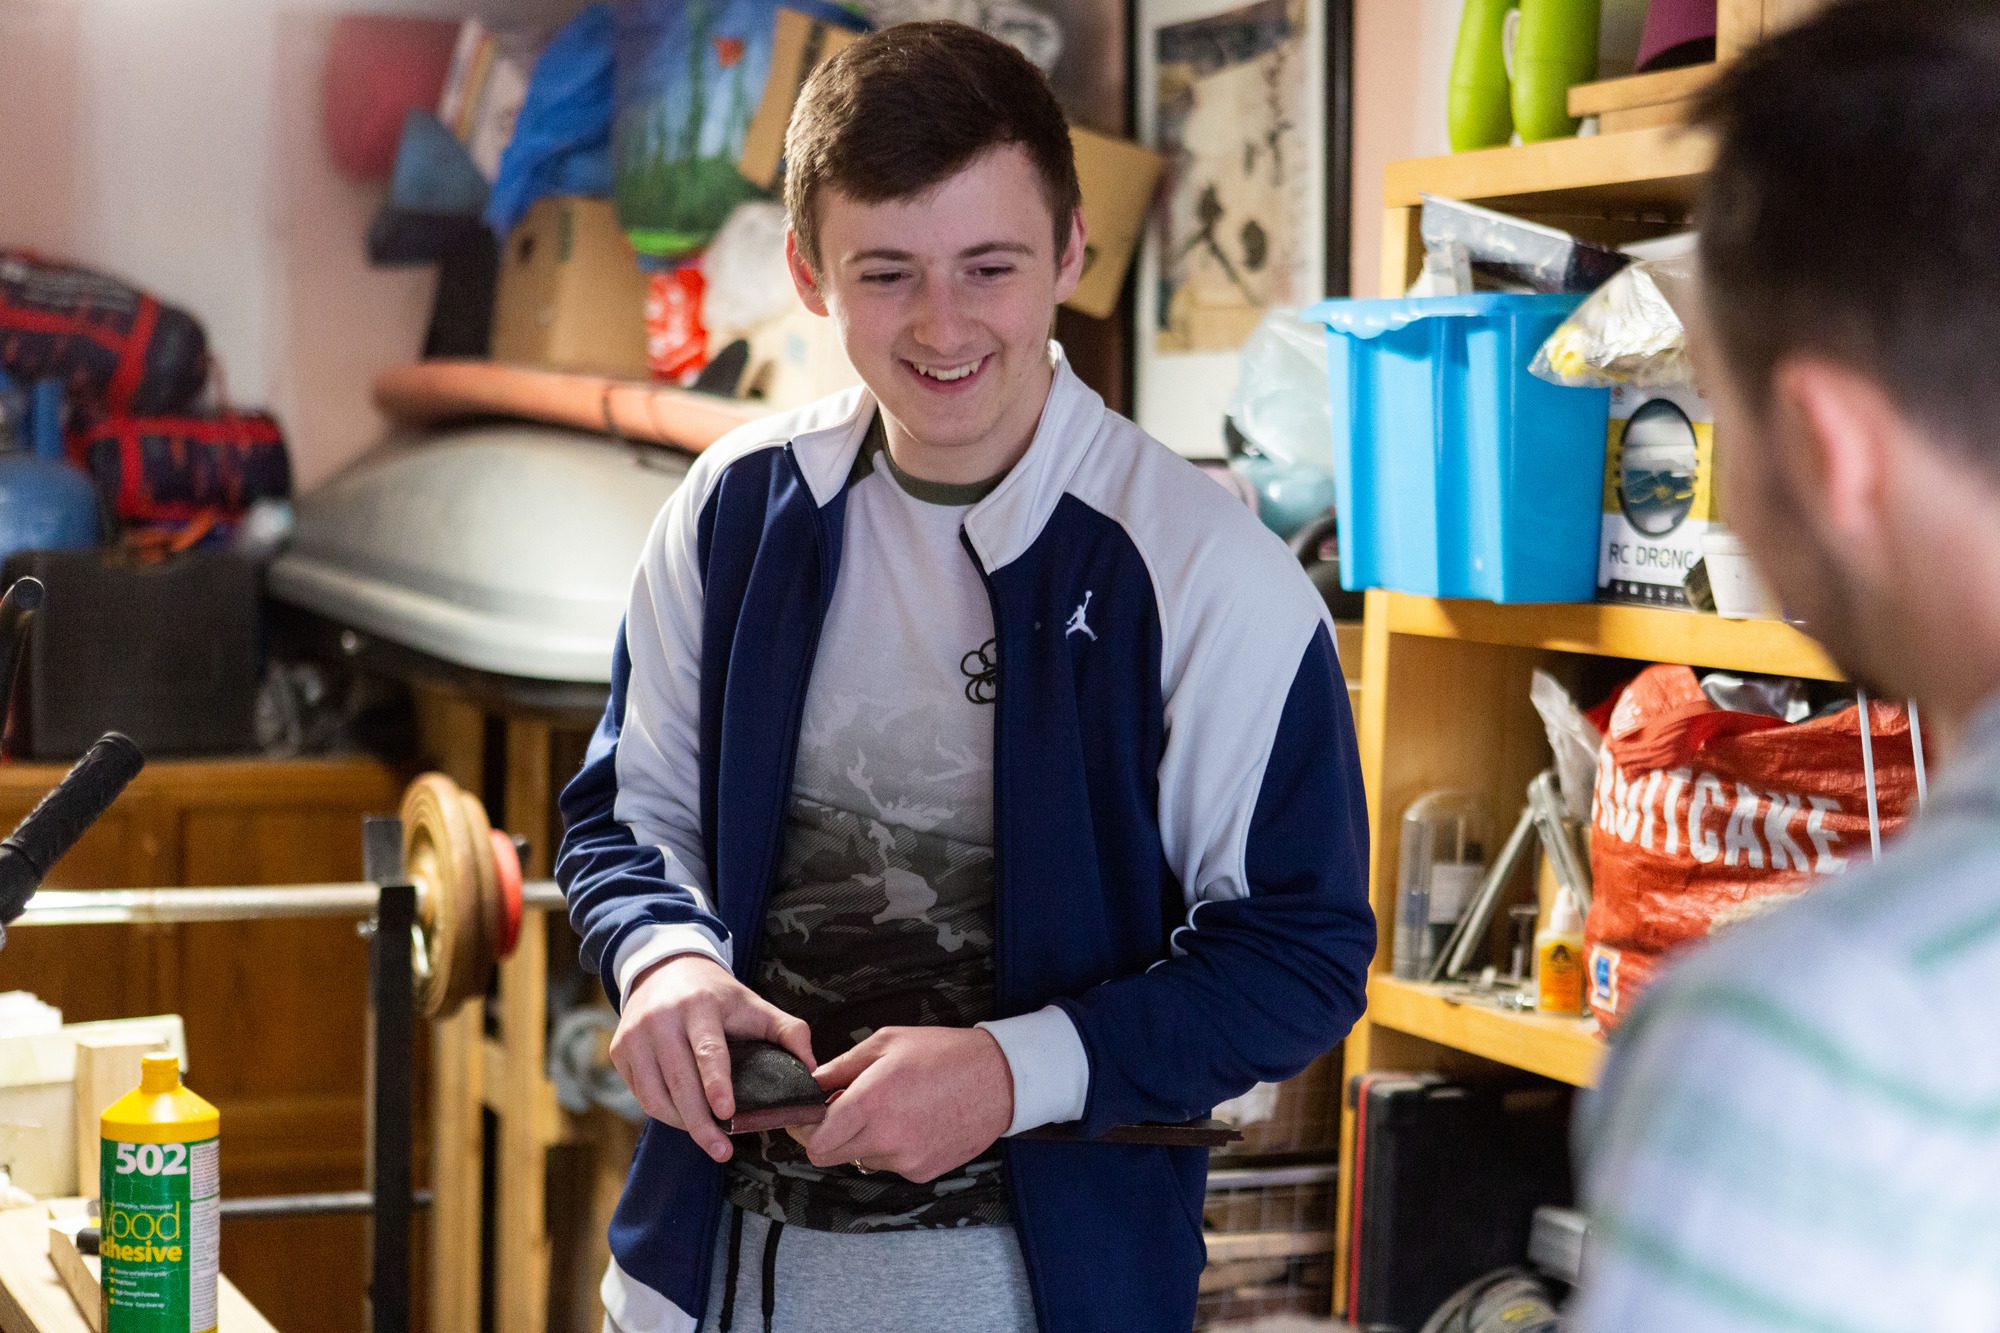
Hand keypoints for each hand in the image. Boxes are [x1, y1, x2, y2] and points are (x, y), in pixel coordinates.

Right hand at [610, 953, 814, 1162]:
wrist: (664, 969)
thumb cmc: (716, 995)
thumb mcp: (754, 1003)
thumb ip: (789, 1031)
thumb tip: (811, 1069)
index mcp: (700, 1006)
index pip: (708, 1050)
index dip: (716, 1084)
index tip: (727, 1114)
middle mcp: (662, 1019)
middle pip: (680, 1081)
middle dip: (701, 1123)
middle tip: (722, 1150)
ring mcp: (635, 1035)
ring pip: (655, 1095)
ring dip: (682, 1123)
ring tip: (707, 1136)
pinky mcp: (619, 1050)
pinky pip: (641, 1094)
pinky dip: (664, 1112)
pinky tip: (685, 1117)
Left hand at [795, 1026, 1013, 1182]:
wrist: (1000, 1079)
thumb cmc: (943, 1053)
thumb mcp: (886, 1043)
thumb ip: (841, 1067)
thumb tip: (810, 1083)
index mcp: (871, 1103)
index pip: (814, 1142)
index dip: (804, 1130)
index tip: (808, 1117)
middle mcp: (886, 1139)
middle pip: (830, 1157)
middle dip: (829, 1135)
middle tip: (844, 1110)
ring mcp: (906, 1161)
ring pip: (861, 1158)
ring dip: (863, 1139)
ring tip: (891, 1109)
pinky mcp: (923, 1172)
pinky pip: (891, 1163)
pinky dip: (891, 1147)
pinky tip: (913, 1121)